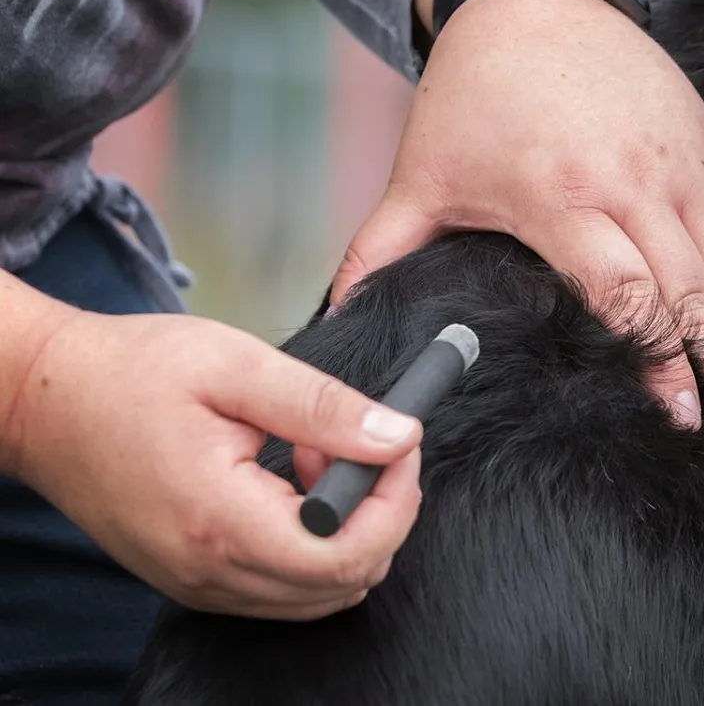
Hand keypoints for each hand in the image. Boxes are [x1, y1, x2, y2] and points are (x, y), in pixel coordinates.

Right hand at [4, 310, 422, 619]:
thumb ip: (325, 407)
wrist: (46, 400)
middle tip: (358, 444)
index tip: (398, 445)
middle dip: (378, 514)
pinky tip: (289, 481)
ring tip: (316, 454)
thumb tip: (399, 437)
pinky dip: (308, 542)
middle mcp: (208, 571)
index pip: (347, 556)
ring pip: (316, 594)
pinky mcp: (191, 579)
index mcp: (221, 520)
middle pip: (341, 584)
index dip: (395, 503)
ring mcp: (196, 584)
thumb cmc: (133, 372)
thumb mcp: (238, 367)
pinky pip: (279, 587)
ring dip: (344, 529)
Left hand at [332, 0, 703, 463]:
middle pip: (697, 293)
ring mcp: (680, 161)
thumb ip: (380, 253)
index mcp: (564, 198)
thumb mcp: (421, 175)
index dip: (662, 364)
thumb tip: (334, 319)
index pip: (631, 298)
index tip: (681, 420)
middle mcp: (635, 182)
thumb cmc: (473, 92)